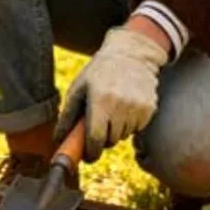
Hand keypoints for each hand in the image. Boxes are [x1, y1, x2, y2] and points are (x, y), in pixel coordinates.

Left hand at [54, 28, 169, 162]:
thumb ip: (67, 115)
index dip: (90, 152)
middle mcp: (121, 105)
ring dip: (115, 130)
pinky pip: (136, 129)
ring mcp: (138, 107)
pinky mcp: (150, 108)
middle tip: (98, 122)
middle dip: (102, 138)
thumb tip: (58, 139)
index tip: (87, 155)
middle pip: (110, 140)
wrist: (131, 54)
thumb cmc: (99, 72)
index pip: (95, 138)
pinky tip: (125, 105)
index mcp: (100, 100)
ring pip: (123, 136)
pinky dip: (129, 123)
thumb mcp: (79, 87)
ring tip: (112, 108)